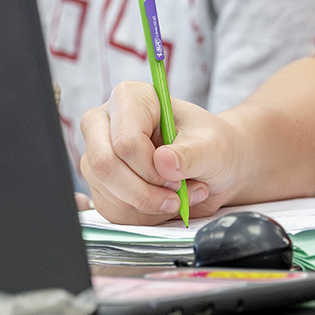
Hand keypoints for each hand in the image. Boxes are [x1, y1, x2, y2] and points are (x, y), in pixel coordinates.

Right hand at [79, 81, 244, 223]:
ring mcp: (98, 154)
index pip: (126, 141)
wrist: (215, 166)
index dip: (151, 169)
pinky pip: (111, 210)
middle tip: (176, 197)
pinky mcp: (101, 183)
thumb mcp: (212, 147)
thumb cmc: (212, 145)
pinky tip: (164, 203)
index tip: (178, 179)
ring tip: (179, 196)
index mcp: (131, 98)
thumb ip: (190, 154)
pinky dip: (142, 216)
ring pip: (108, 193)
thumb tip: (162, 161)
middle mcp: (106, 123)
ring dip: (148, 207)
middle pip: (105, 166)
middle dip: (144, 193)